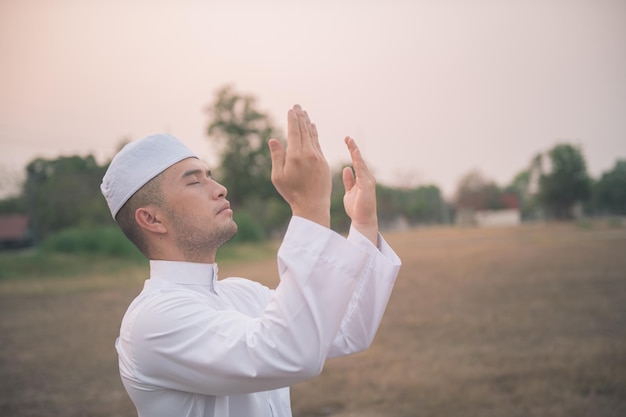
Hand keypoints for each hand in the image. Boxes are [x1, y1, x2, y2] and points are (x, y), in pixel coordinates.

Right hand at [268, 105, 331, 226]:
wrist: (312, 205)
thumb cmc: (292, 192)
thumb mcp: (278, 176)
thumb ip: (277, 156)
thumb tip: (273, 139)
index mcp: (295, 156)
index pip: (294, 132)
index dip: (292, 119)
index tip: (291, 110)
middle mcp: (308, 153)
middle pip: (304, 130)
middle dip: (300, 117)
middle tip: (298, 106)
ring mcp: (318, 157)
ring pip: (312, 135)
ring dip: (308, 123)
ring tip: (305, 113)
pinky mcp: (323, 162)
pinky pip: (318, 144)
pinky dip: (315, 134)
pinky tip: (313, 128)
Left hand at [342, 137, 378, 244]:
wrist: (363, 221)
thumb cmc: (356, 208)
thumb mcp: (349, 192)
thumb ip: (349, 181)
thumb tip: (346, 168)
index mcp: (362, 179)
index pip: (356, 162)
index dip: (351, 151)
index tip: (346, 141)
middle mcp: (366, 177)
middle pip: (359, 159)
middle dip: (353, 147)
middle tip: (347, 137)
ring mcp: (368, 180)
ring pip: (360, 162)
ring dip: (355, 151)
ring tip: (349, 141)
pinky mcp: (367, 184)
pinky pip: (361, 169)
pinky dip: (357, 160)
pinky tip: (353, 152)